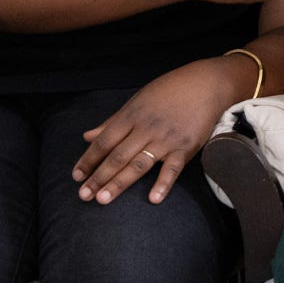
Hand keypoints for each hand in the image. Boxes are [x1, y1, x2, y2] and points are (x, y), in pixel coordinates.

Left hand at [71, 59, 237, 204]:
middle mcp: (146, 128)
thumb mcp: (138, 100)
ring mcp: (166, 139)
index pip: (104, 141)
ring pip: (138, 164)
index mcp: (131, 116)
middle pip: (117, 156)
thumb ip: (113, 121)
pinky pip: (172, 168)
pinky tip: (153, 198)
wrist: (206, 84)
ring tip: (103, 199)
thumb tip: (88, 135)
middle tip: (84, 195)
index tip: (77, 176)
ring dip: (119, 183)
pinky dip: (163, 183)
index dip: (89, 159)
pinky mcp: (186, 146)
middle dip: (99, 177)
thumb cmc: (170, 90)